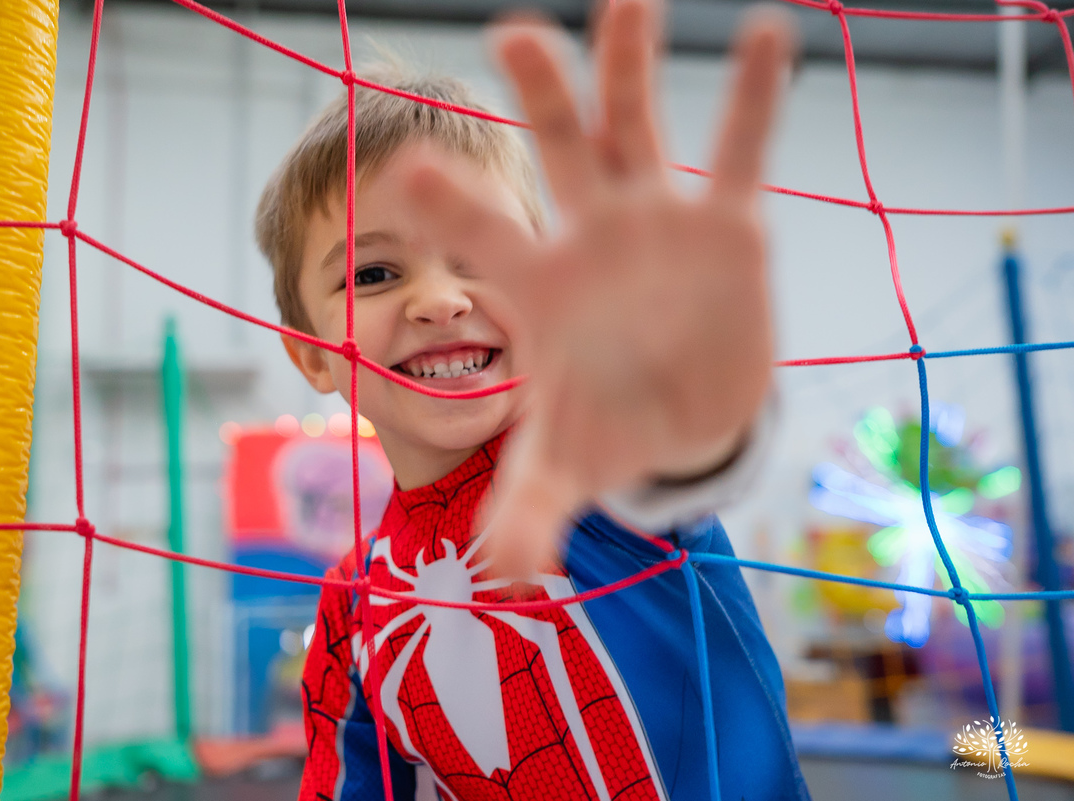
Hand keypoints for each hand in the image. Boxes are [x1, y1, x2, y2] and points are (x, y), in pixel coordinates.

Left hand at [404, 0, 795, 577]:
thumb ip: (531, 509)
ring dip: (633, 69)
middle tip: (513, 33)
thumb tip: (502, 576)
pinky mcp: (726, 228)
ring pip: (637, 130)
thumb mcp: (564, 467)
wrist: (680, 417)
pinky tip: (769, 35)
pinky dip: (754, 102)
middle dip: (540, 97)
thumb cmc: (605, 428)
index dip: (451, 207)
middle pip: (557, 154)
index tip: (409, 172)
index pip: (482, 237)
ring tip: (630, 3)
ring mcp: (656, 221)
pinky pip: (741, 155)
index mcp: (535, 284)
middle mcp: (589, 235)